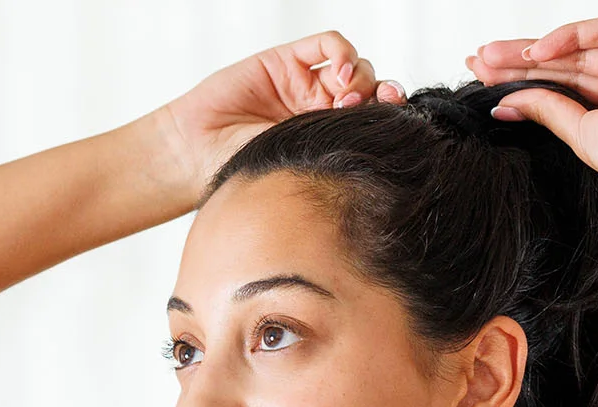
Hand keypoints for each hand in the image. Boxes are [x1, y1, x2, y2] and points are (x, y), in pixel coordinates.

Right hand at [155, 30, 405, 201]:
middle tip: (372, 109)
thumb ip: (340, 153)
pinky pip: (327, 44)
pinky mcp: (288, 60)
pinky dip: (342, 52)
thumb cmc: (244, 170)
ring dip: (360, 78)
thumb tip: (388, 158)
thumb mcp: (304, 168)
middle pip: (372, 90)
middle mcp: (323, 110)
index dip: (392, 120)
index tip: (399, 130)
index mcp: (333, 140)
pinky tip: (339, 73)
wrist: (199, 153)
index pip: (376, 122)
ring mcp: (306, 83)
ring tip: (344, 99)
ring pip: (354, 66)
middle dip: (381, 97)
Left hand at [467, 16, 597, 197]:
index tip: (486, 83)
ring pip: (576, 49)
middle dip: (518, 64)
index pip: (561, 91)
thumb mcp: (582, 135)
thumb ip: (548, 110)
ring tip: (489, 57)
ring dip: (530, 51)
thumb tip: (507, 101)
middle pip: (563, 67)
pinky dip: (566, 37)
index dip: (522, 84)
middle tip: (477, 62)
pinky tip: (534, 51)